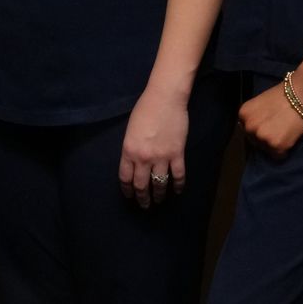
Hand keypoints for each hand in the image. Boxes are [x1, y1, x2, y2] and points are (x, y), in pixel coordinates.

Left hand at [118, 85, 187, 208]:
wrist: (165, 98)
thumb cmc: (145, 109)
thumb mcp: (130, 130)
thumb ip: (131, 148)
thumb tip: (134, 163)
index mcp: (128, 150)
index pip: (125, 178)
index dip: (127, 190)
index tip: (129, 196)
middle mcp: (143, 158)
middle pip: (141, 185)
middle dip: (142, 198)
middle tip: (144, 205)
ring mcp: (161, 157)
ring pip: (159, 184)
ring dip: (158, 195)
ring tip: (159, 200)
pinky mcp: (177, 154)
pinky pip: (178, 176)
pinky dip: (177, 186)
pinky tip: (176, 191)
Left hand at [237, 75, 302, 159]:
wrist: (302, 93)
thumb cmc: (284, 95)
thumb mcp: (260, 103)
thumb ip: (255, 116)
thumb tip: (255, 129)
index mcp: (243, 114)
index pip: (247, 130)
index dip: (259, 129)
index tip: (268, 127)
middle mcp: (249, 127)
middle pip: (255, 141)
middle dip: (265, 138)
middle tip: (279, 130)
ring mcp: (262, 137)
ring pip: (266, 149)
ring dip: (275, 144)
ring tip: (285, 132)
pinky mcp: (276, 145)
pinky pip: (279, 155)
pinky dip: (285, 150)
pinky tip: (290, 137)